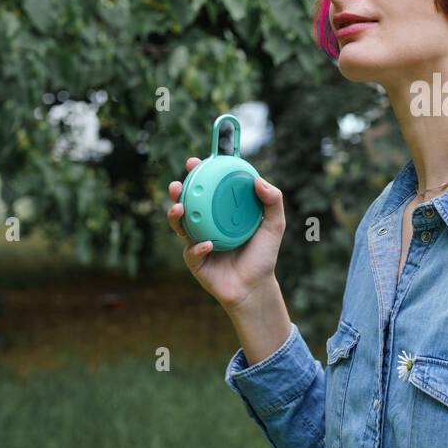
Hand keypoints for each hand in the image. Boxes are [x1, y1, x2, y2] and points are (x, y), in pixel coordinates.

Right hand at [166, 157, 285, 313]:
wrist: (255, 287)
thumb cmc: (263, 255)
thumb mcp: (274, 225)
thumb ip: (272, 201)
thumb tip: (258, 180)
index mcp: (221, 212)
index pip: (208, 188)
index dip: (199, 174)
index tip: (195, 161)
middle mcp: (207, 224)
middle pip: (187, 203)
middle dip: (177, 190)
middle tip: (178, 183)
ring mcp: (198, 241)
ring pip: (180, 225)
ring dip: (174, 215)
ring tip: (178, 208)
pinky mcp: (195, 262)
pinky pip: (191, 252)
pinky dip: (198, 247)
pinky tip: (207, 244)